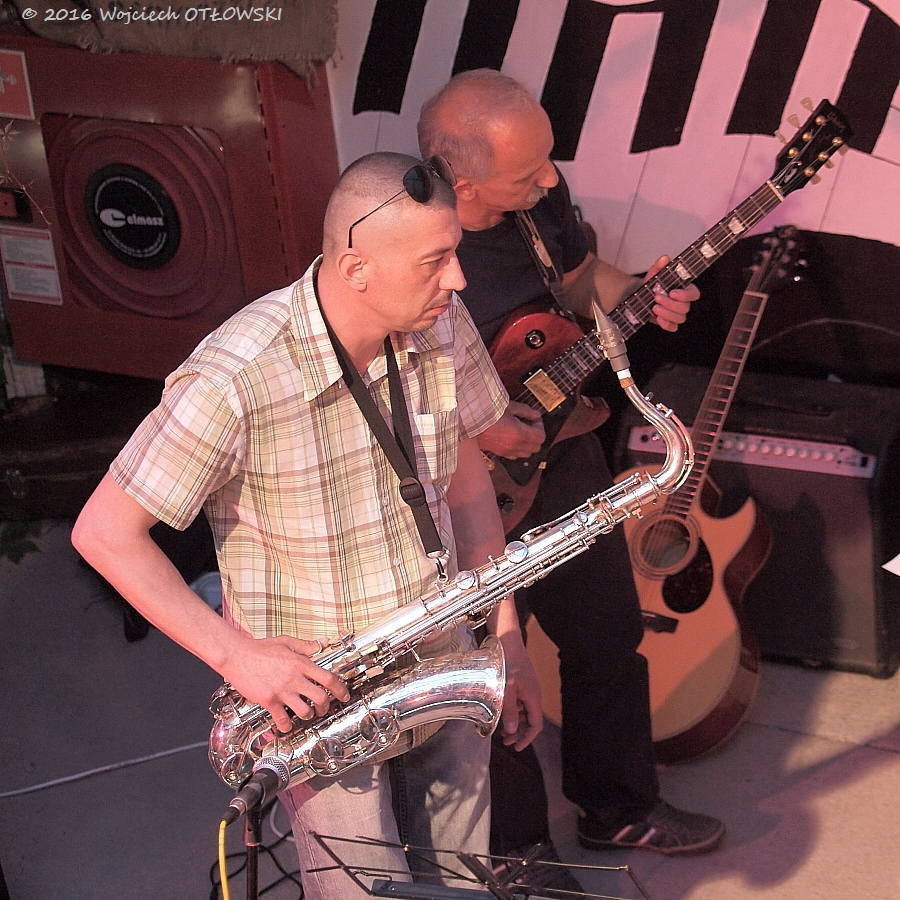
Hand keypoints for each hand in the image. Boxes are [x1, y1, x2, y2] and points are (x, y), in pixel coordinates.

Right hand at [223, 635, 350, 732]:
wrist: (237, 655)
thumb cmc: (260, 648)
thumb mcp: (286, 642)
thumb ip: (306, 645)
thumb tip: (322, 644)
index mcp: (301, 663)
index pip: (328, 678)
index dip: (340, 689)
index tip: (344, 695)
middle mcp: (294, 678)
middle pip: (320, 697)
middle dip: (325, 706)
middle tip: (324, 708)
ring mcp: (282, 690)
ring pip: (304, 711)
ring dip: (308, 715)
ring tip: (306, 714)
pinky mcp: (269, 700)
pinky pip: (282, 719)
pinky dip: (286, 725)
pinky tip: (286, 725)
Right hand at [477, 403, 545, 458]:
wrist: (468, 420)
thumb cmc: (486, 412)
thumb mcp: (509, 407)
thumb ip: (526, 411)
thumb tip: (536, 415)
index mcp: (519, 434)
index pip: (541, 436)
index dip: (540, 426)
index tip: (534, 419)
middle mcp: (514, 445)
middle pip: (536, 447)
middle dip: (536, 436)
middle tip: (529, 425)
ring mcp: (506, 451)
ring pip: (527, 454)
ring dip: (528, 444)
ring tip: (521, 432)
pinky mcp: (499, 453)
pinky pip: (515, 456)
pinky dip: (518, 449)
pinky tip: (512, 439)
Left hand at [496, 634, 542, 750]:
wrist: (507, 639)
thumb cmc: (507, 661)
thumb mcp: (506, 688)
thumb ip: (509, 710)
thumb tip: (513, 731)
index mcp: (533, 696)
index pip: (535, 725)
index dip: (527, 738)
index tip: (516, 747)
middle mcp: (532, 694)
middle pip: (530, 720)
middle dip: (519, 733)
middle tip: (505, 742)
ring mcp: (527, 688)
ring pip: (524, 712)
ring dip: (515, 723)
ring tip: (501, 731)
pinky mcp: (520, 683)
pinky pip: (519, 703)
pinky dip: (512, 712)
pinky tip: (501, 714)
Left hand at [645, 255, 699, 331]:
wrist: (642, 297)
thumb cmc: (653, 285)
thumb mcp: (654, 274)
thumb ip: (659, 266)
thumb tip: (664, 259)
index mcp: (684, 289)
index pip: (694, 294)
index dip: (686, 295)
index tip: (672, 292)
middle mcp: (683, 302)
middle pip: (685, 307)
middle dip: (671, 304)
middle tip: (657, 298)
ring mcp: (677, 314)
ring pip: (680, 318)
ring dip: (667, 314)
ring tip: (654, 307)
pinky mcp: (670, 322)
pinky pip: (673, 327)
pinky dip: (666, 324)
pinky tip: (657, 318)